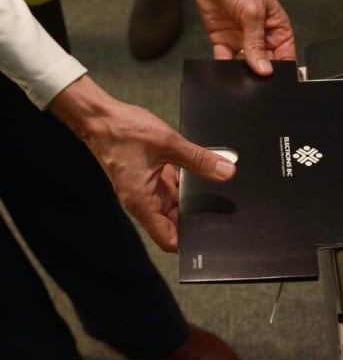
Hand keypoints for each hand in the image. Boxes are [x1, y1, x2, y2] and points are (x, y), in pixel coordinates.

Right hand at [48, 75, 235, 251]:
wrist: (99, 118)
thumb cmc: (122, 132)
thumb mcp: (167, 144)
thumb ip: (198, 160)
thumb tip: (226, 171)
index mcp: (143, 202)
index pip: (167, 239)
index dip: (189, 242)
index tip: (210, 236)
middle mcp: (144, 201)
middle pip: (175, 223)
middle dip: (196, 220)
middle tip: (222, 213)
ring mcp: (147, 190)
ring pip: (176, 205)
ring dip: (193, 201)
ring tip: (216, 194)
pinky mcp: (150, 178)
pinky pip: (173, 189)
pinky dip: (186, 185)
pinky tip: (203, 175)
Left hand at [183, 0, 295, 75]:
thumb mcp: (253, 13)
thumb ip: (257, 44)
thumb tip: (265, 70)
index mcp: (277, 30)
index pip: (285, 57)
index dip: (282, 70)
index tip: (275, 80)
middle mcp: (261, 38)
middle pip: (264, 64)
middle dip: (260, 73)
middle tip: (255, 79)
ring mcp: (242, 41)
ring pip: (245, 66)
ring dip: (241, 72)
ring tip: (239, 75)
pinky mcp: (224, 41)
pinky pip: (225, 60)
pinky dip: (223, 66)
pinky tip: (223, 69)